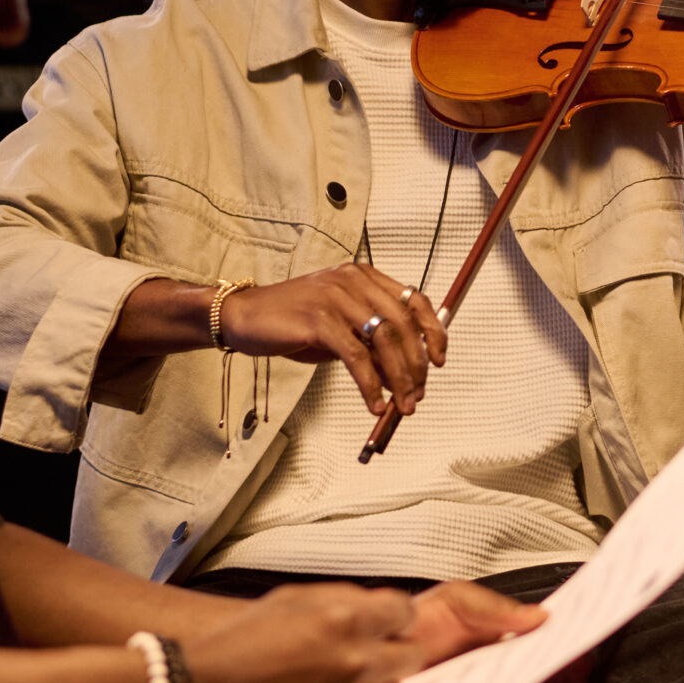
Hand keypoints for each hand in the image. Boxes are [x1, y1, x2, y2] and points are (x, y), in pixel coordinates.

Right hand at [181, 581, 543, 682]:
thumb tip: (379, 608)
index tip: (383, 624)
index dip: (393, 618)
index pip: (406, 614)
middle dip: (392, 650)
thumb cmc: (240, 644)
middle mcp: (358, 662)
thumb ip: (344, 600)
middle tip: (363, 653)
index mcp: (347, 619)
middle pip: (412, 656)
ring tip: (336, 682)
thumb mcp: (291, 598)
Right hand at [218, 265, 446, 417]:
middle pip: (403, 323)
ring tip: (402, 405)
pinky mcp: (318, 320)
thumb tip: (404, 376)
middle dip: (416, 364)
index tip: (440, 361)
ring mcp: (336, 297)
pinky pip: (356, 356)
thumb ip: (372, 345)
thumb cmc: (293, 323)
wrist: (244, 317)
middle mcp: (353, 281)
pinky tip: (373, 402)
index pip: (414, 299)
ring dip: (399, 378)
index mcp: (363, 276)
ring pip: (384, 341)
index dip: (433, 331)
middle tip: (417, 395)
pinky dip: (369, 384)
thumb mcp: (340, 330)